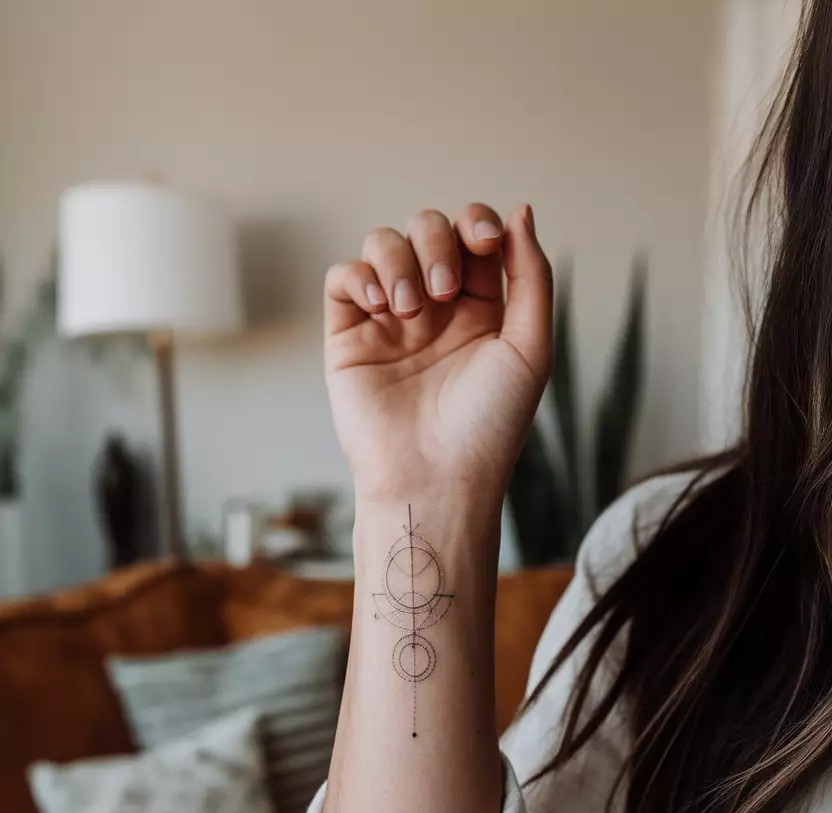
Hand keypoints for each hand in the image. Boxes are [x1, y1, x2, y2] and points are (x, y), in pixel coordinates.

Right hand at [324, 203, 552, 511]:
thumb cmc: (489, 426)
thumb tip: (521, 211)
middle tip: (445, 289)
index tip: (486, 245)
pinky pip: (342, 277)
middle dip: (437, 242)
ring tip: (409, 310)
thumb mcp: (530, 348)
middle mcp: (433, 309)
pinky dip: (359, 275)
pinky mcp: (349, 338)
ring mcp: (388, 322)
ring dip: (399, 260)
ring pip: (383, 244)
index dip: (477, 224)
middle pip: (427, 228)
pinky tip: (382, 307)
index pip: (473, 236)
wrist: (435, 478)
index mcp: (480, 309)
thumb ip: (531, 277)